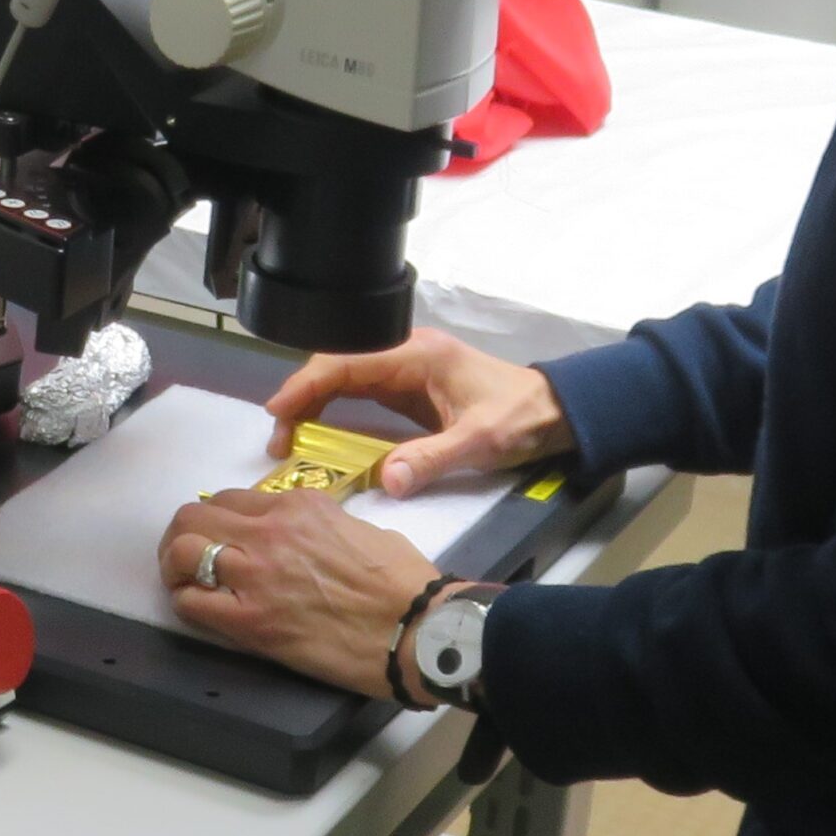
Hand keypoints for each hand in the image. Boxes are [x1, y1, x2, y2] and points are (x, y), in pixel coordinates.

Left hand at [158, 487, 436, 698]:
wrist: (414, 628)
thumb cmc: (402, 581)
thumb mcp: (358, 528)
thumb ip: (321, 525)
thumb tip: (305, 539)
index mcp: (298, 505)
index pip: (232, 499)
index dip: (220, 518)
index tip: (223, 535)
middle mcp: (268, 531)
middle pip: (195, 516)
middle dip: (185, 534)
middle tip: (189, 556)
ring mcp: (255, 575)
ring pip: (184, 551)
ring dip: (176, 564)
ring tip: (184, 579)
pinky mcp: (249, 622)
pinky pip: (192, 602)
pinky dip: (186, 601)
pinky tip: (198, 607)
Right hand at [265, 329, 571, 498]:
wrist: (557, 412)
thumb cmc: (521, 418)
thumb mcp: (479, 441)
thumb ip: (432, 459)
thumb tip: (387, 481)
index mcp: (418, 354)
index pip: (346, 361)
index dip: (307, 384)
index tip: (278, 411)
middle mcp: (407, 354)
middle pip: (338, 365)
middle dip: (303, 396)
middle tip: (279, 439)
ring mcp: (408, 370)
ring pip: (345, 377)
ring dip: (315, 403)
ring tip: (290, 440)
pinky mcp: (411, 388)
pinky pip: (361, 392)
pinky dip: (336, 410)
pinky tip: (321, 434)